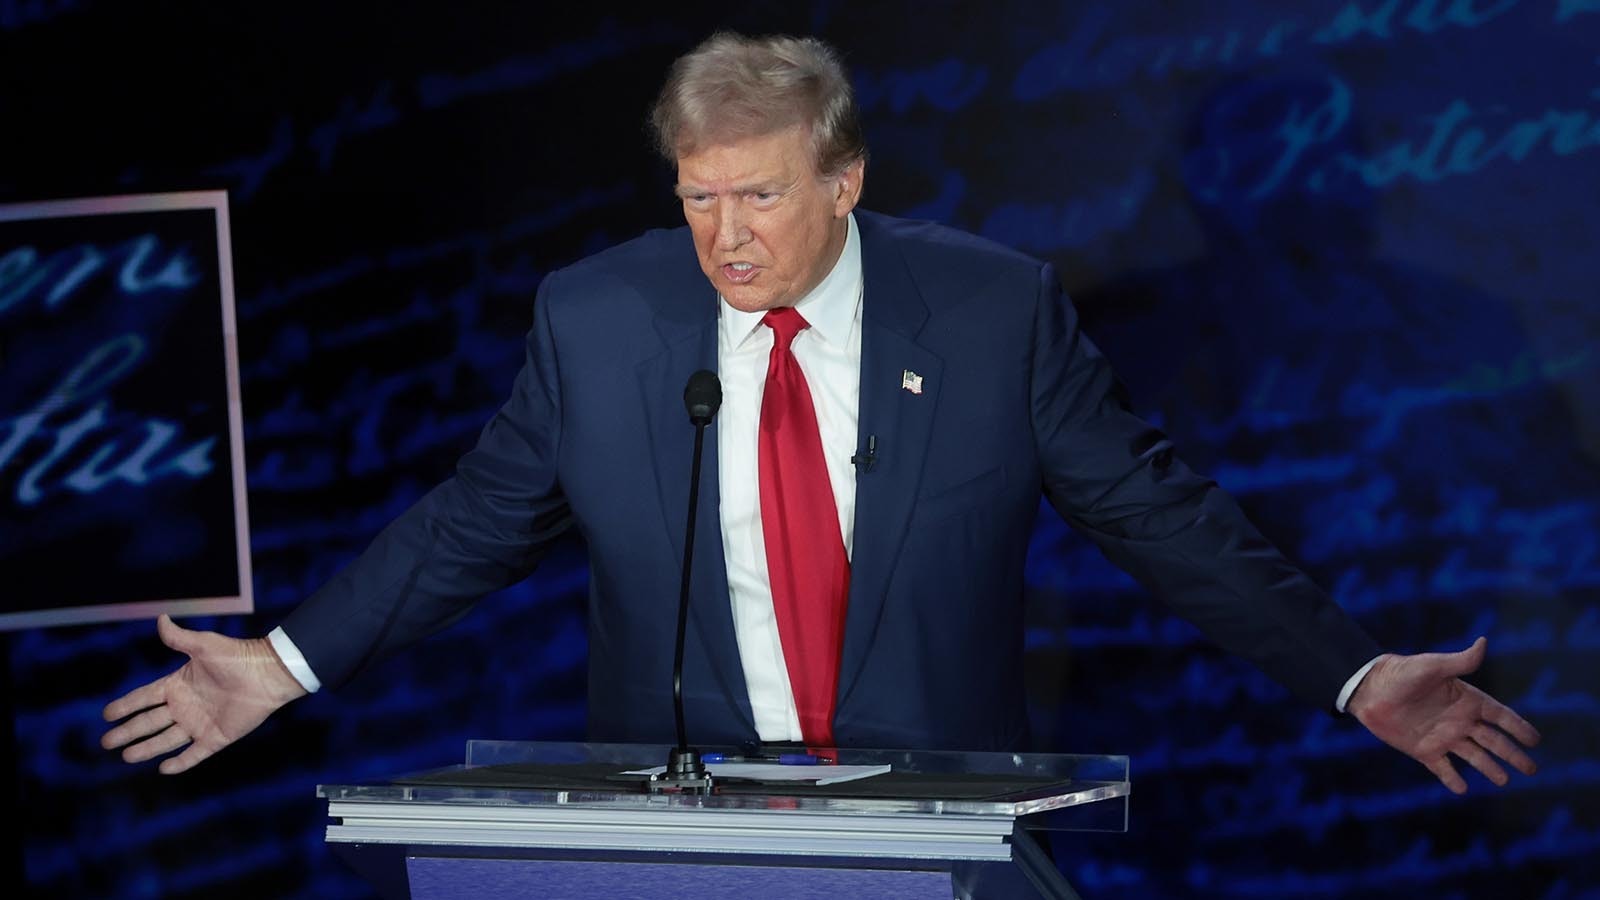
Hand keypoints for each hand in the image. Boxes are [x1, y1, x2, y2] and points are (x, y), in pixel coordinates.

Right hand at [102, 614, 307, 773]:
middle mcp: (185, 706)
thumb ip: (179, 638)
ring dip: (146, 748)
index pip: (145, 697)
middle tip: (106, 742)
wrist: (269, 673)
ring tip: (126, 756)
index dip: (126, 705)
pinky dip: (180, 763)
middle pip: (149, 721)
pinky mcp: (217, 737)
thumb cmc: (237, 656)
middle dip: (128, 731)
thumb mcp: (204, 645)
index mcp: (179, 684)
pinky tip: (163, 769)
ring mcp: (200, 722)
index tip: (106, 714)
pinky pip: (195, 754)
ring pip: (166, 739)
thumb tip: (160, 618)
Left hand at [1347, 636, 1539, 793]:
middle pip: (1493, 741)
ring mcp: (1443, 736)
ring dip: (1490, 769)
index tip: (1535, 740)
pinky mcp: (1424, 750)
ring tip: (1504, 781)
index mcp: (1466, 700)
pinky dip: (1452, 779)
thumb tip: (1484, 642)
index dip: (1518, 727)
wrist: (1368, 688)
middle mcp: (1459, 721)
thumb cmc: (1401, 673)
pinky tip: (1461, 789)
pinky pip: (1442, 768)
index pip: (1500, 716)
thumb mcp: (1432, 666)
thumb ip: (1460, 661)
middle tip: (1531, 770)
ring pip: (1474, 757)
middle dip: (1513, 755)